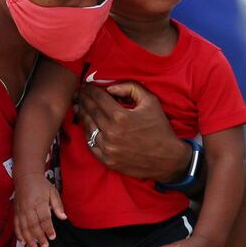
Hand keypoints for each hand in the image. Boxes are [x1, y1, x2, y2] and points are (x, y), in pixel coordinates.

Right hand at [13, 176, 65, 246]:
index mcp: (39, 202)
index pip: (44, 218)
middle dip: (39, 237)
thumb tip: (64, 217)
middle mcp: (28, 207)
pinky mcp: (15, 212)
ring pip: (24, 227)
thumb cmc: (41, 185)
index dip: (48, 229)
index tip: (52, 237)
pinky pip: (16, 225)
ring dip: (29, 239)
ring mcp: (20, 210)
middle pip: (33, 225)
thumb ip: (58, 205)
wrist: (25, 177)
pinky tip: (23, 242)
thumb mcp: (53, 192)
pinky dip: (19, 234)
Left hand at [75, 82, 190, 181]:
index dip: (90, 90)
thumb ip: (130, 88)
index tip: (86, 85)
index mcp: (121, 117)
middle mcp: (111, 133)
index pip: (98, 98)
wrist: (167, 159)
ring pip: (88, 127)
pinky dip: (87, 133)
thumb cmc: (160, 128)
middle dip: (83, 99)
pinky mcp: (107, 161)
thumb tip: (110, 88)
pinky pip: (91, 144)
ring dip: (82, 114)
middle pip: (90, 111)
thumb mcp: (150, 101)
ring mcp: (108, 148)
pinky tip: (86, 125)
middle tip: (78, 93)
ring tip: (78, 106)